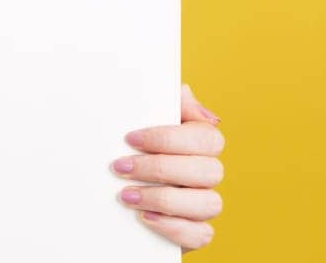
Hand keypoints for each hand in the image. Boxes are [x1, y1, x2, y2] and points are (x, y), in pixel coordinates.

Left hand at [111, 82, 224, 250]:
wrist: (115, 185)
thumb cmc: (134, 144)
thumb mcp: (141, 117)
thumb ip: (163, 100)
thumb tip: (183, 92)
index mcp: (200, 142)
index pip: (207, 137)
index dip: (169, 138)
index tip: (130, 138)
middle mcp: (208, 172)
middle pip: (209, 170)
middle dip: (160, 169)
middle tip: (121, 167)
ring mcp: (204, 201)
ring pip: (210, 203)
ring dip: (164, 200)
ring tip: (126, 196)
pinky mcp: (196, 229)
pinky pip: (202, 234)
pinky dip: (174, 228)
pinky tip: (145, 218)